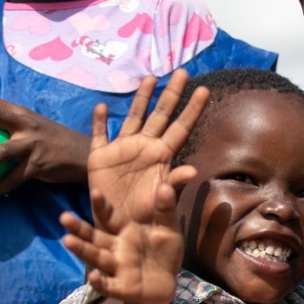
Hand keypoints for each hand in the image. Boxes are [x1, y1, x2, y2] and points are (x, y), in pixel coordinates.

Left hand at [0, 94, 90, 194]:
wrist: (81, 154)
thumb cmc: (50, 141)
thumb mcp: (31, 126)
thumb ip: (10, 125)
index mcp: (22, 113)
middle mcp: (27, 124)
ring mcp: (34, 144)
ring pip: (3, 150)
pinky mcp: (40, 164)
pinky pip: (16, 176)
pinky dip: (2, 185)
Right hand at [61, 188, 183, 303]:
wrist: (170, 281)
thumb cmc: (163, 252)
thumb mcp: (168, 228)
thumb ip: (165, 208)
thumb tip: (165, 186)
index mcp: (126, 231)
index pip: (111, 217)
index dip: (103, 206)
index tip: (95, 192)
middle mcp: (117, 248)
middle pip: (95, 237)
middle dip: (79, 228)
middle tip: (63, 217)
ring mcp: (118, 268)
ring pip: (97, 258)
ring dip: (82, 250)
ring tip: (67, 241)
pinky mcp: (123, 288)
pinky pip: (109, 285)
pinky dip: (100, 283)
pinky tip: (93, 277)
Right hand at [85, 71, 207, 231]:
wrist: (119, 231)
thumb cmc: (144, 218)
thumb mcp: (161, 204)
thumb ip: (174, 186)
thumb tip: (191, 171)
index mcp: (162, 156)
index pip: (181, 127)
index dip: (192, 109)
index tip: (205, 90)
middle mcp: (144, 147)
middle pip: (160, 115)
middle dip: (171, 94)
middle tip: (182, 72)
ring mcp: (122, 150)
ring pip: (132, 117)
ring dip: (140, 99)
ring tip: (149, 79)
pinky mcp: (99, 158)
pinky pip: (98, 135)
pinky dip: (98, 122)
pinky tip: (100, 108)